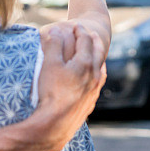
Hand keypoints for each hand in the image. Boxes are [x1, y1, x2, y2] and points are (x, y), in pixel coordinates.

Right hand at [34, 22, 106, 150]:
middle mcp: (94, 75)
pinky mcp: (90, 103)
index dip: (80, 30)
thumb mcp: (49, 64)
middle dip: (93, 41)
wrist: (55, 125)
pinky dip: (97, 75)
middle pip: (97, 53)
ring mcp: (94, 90)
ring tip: (94, 54)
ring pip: (100, 69)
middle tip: (90, 34)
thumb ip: (52, 45)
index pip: (85, 40)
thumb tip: (53, 31)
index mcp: (85, 63)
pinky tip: (92, 79)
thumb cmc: (51, 93)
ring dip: (97, 58)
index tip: (76, 25)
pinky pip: (98, 83)